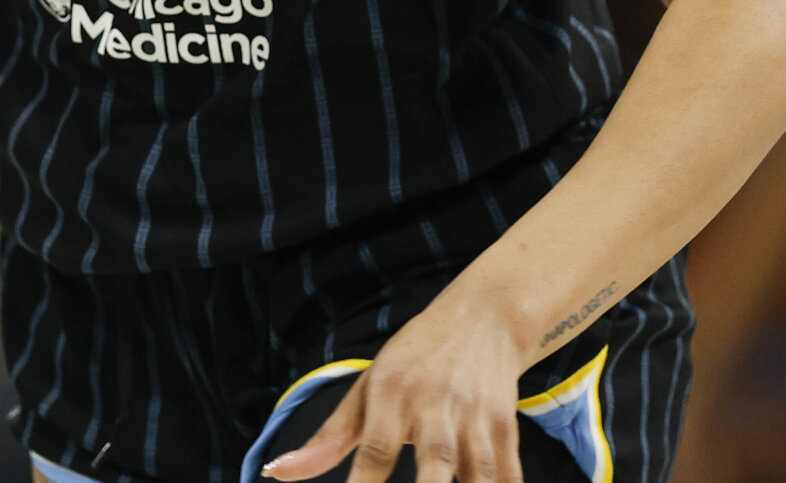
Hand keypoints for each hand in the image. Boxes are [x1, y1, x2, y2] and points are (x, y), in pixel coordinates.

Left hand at [263, 298, 526, 482]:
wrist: (483, 318)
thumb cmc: (412, 361)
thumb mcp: (366, 388)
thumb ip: (328, 438)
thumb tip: (276, 473)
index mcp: (392, 392)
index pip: (376, 447)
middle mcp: (435, 404)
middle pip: (434, 460)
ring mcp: (475, 417)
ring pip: (479, 471)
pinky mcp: (507, 428)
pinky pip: (508, 474)